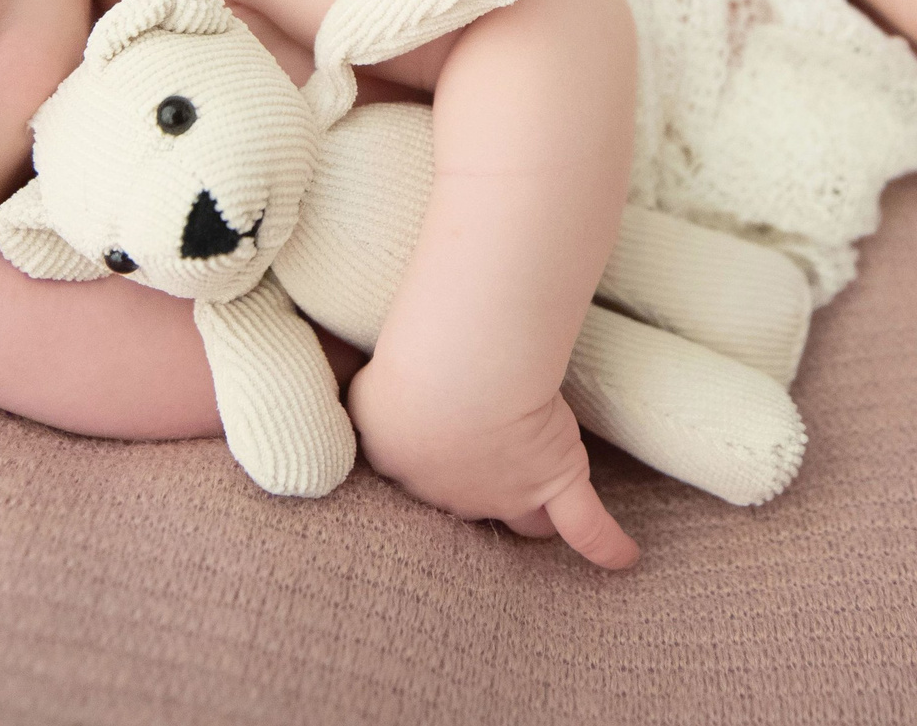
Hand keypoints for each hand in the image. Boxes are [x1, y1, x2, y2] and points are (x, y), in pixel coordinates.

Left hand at [347, 355, 638, 569]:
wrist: (457, 378)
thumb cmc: (404, 364)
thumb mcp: (356, 375)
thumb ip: (345, 382)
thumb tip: (293, 355)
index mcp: (400, 464)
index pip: (411, 469)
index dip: (421, 454)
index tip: (425, 437)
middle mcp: (449, 493)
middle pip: (464, 499)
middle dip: (470, 483)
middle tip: (477, 451)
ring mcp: (505, 491)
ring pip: (519, 514)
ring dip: (524, 513)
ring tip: (534, 516)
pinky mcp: (554, 478)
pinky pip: (585, 524)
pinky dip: (605, 544)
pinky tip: (624, 560)